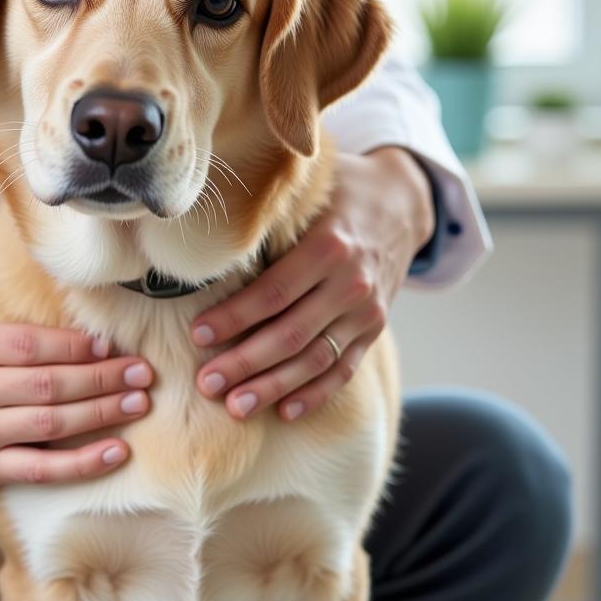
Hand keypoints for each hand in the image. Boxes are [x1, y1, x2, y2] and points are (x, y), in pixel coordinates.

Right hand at [0, 274, 153, 506]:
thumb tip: (37, 267)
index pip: (29, 344)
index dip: (76, 346)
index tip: (110, 343)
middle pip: (48, 385)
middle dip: (102, 378)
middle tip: (141, 372)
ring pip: (50, 426)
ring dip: (101, 414)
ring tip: (138, 402)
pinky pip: (40, 469)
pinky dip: (81, 464)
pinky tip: (115, 452)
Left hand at [190, 147, 434, 420]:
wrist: (402, 202)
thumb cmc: (337, 191)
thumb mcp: (308, 189)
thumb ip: (268, 212)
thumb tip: (207, 234)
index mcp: (328, 246)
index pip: (273, 293)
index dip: (234, 318)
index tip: (197, 335)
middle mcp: (352, 284)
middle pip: (290, 335)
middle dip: (245, 363)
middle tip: (206, 382)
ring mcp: (367, 312)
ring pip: (315, 360)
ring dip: (273, 388)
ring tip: (235, 407)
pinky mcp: (374, 329)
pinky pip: (344, 369)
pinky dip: (316, 394)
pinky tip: (285, 411)